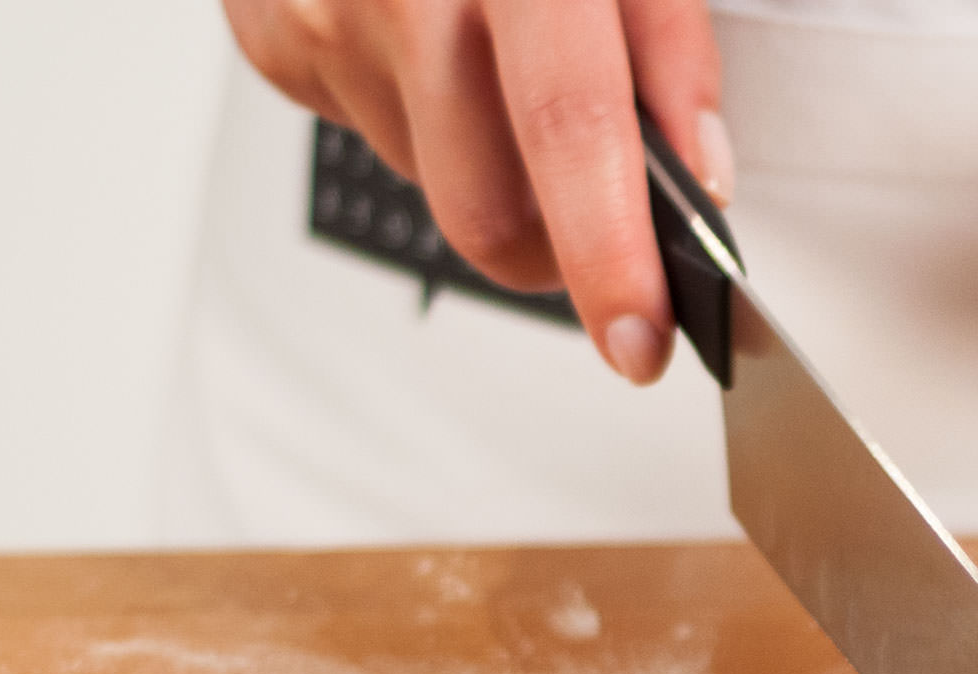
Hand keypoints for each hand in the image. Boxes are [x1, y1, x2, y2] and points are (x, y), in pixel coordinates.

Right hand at [222, 0, 731, 384]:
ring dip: (486, 164)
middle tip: (595, 202)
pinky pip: (375, 137)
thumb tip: (701, 173)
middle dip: (557, 244)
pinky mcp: (276, 44)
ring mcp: (325, 18)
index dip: (608, 253)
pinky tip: (426, 43)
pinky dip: (422, 117)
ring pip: (435, 188)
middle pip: (489, 211)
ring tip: (494, 60)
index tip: (638, 338)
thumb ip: (670, 44)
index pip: (568, 127)